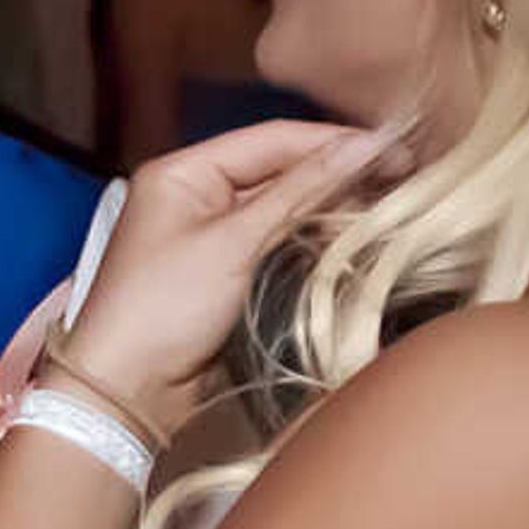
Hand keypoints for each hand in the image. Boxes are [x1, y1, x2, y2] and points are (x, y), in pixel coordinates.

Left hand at [59, 121, 391, 417]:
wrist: (126, 390)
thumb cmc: (163, 308)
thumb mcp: (234, 242)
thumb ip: (299, 192)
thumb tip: (363, 148)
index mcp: (184, 171)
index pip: (272, 139)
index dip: (334, 142)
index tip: (394, 148)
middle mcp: (195, 194)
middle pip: (279, 170)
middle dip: (337, 173)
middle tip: (402, 178)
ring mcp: (209, 234)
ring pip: (282, 207)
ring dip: (329, 206)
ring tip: (388, 204)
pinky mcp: (223, 272)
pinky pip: (275, 242)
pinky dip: (310, 239)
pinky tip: (350, 238)